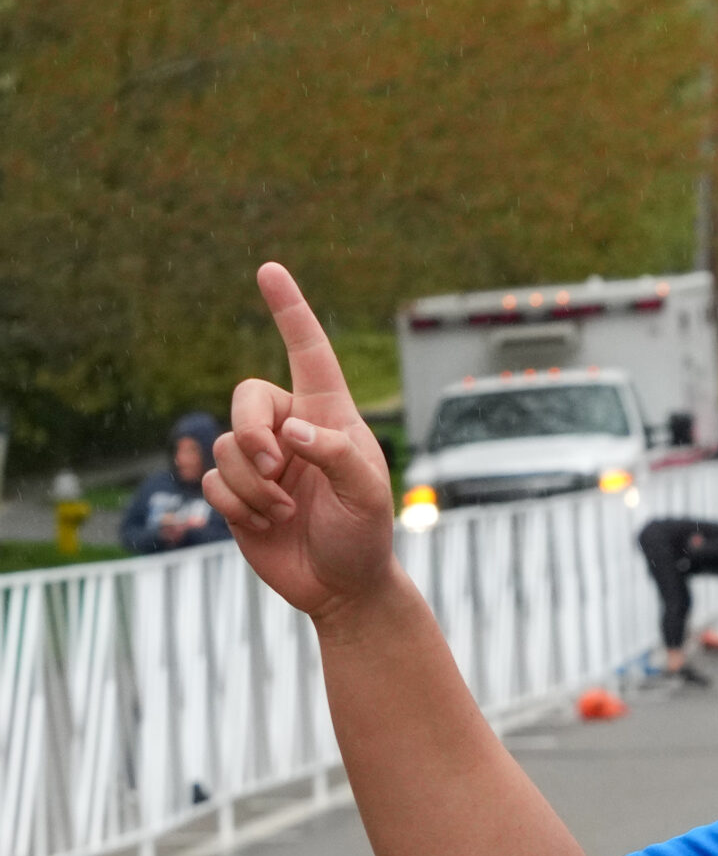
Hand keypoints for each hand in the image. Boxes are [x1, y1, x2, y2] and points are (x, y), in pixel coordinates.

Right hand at [203, 264, 396, 623]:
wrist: (342, 586)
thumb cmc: (365, 534)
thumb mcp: (367, 495)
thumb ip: (335, 455)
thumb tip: (289, 430)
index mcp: (329, 416)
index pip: (308, 353)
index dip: (289, 311)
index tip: (269, 269)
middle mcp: (290, 428)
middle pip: (245, 398)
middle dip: (251, 432)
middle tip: (279, 470)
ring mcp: (260, 459)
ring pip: (225, 447)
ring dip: (255, 485)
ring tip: (285, 511)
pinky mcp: (236, 490)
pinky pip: (213, 480)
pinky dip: (237, 506)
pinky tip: (266, 524)